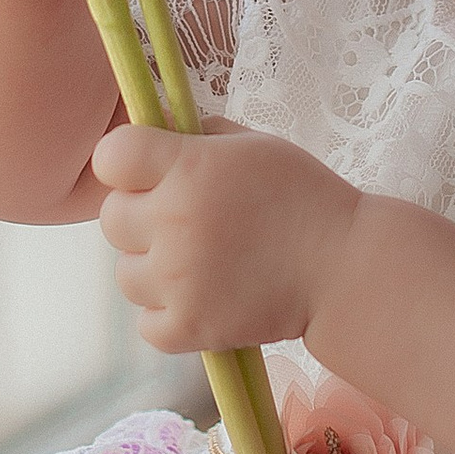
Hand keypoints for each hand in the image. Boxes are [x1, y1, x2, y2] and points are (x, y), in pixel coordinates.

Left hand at [89, 122, 361, 355]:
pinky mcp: (189, 327)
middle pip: (111, 219)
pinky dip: (168, 316)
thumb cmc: (301, 197)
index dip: (126, 163)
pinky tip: (200, 298)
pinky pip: (146, 323)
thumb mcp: (252, 145)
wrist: (344, 267)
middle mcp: (174, 222)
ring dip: (153, 269)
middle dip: (140, 217)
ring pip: (125, 274)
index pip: (110, 156)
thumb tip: (156, 127)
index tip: (150, 172)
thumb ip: (198, 133)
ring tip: (198, 264)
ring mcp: (178, 280)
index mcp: (188, 168)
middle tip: (185, 222)